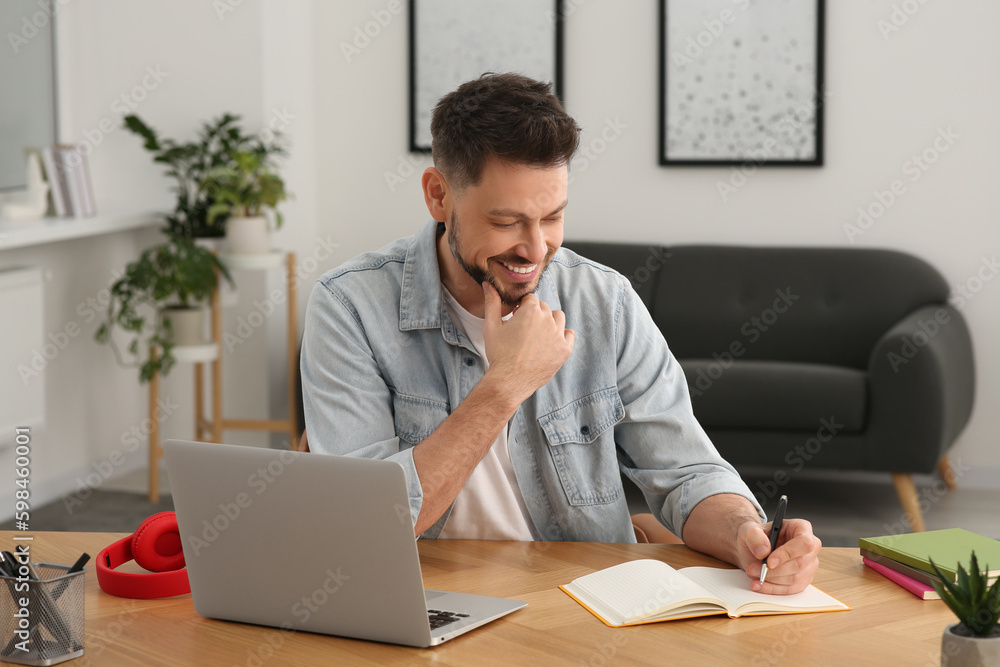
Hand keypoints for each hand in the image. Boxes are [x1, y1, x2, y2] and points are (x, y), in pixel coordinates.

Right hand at [481, 282, 574, 402]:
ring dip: (549, 321)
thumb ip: (492, 302)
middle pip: (544, 307)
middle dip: (534, 314)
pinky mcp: (564, 350)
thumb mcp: (491, 326)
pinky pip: (569, 334)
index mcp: (531, 310)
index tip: (516, 317)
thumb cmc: (499, 353)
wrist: (509, 381)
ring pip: (558, 318)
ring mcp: (558, 335)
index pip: (530, 299)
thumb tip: (488, 284)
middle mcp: (548, 320)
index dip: (521, 307)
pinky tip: (549, 342)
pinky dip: (562, 335)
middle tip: (523, 329)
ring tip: (536, 334)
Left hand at [737, 518, 821, 594]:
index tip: (769, 562)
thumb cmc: (756, 537)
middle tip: (753, 569)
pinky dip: (774, 589)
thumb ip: (754, 536)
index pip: (804, 543)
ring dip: (772, 580)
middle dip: (774, 570)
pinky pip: (792, 589)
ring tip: (753, 574)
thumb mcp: (748, 530)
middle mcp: (810, 547)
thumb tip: (764, 550)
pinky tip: (760, 585)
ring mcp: (809, 565)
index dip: (788, 553)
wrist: (753, 550)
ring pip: (796, 579)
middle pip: (800, 563)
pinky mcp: (803, 580)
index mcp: (801, 528)